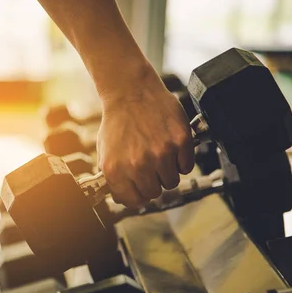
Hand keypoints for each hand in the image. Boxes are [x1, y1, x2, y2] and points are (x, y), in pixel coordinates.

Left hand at [97, 69, 194, 206]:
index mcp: (116, 170)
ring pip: (172, 182)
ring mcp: (161, 154)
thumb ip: (113, 177)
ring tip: (159, 154)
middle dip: (153, 182)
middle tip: (150, 167)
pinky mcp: (180, 142)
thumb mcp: (105, 152)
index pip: (133, 201)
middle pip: (155, 193)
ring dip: (167, 171)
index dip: (138, 195)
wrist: (131, 92)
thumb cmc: (118, 120)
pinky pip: (186, 166)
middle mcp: (138, 165)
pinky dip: (181, 160)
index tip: (140, 189)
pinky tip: (170, 146)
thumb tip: (123, 196)